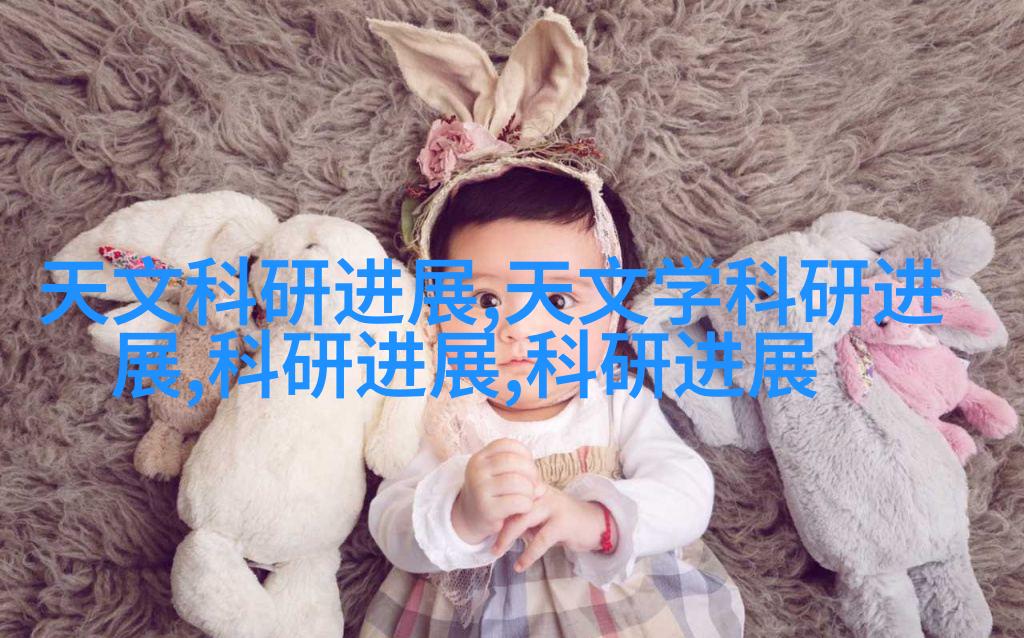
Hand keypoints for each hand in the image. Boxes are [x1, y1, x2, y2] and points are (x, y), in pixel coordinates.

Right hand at [452, 438, 546, 544]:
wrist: (470, 519)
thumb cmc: (492, 494)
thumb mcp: (498, 475)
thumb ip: (519, 470)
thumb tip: (541, 486)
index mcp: (479, 458)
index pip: (507, 444)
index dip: (525, 454)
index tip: (528, 467)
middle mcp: (477, 470)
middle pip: (514, 462)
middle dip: (531, 473)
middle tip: (534, 485)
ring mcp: (480, 489)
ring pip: (517, 482)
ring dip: (530, 491)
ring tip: (528, 497)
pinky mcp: (487, 509)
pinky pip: (517, 502)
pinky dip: (527, 505)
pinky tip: (524, 508)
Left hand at [491, 485, 617, 572]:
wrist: (595, 523)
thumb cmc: (564, 520)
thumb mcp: (541, 515)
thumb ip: (523, 517)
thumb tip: (500, 528)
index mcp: (534, 488)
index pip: (509, 496)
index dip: (496, 511)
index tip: (485, 527)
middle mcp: (542, 493)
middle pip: (512, 507)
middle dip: (498, 527)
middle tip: (489, 545)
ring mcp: (553, 506)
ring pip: (522, 521)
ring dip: (507, 538)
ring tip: (497, 553)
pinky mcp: (562, 522)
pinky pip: (540, 540)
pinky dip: (528, 555)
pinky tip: (520, 565)